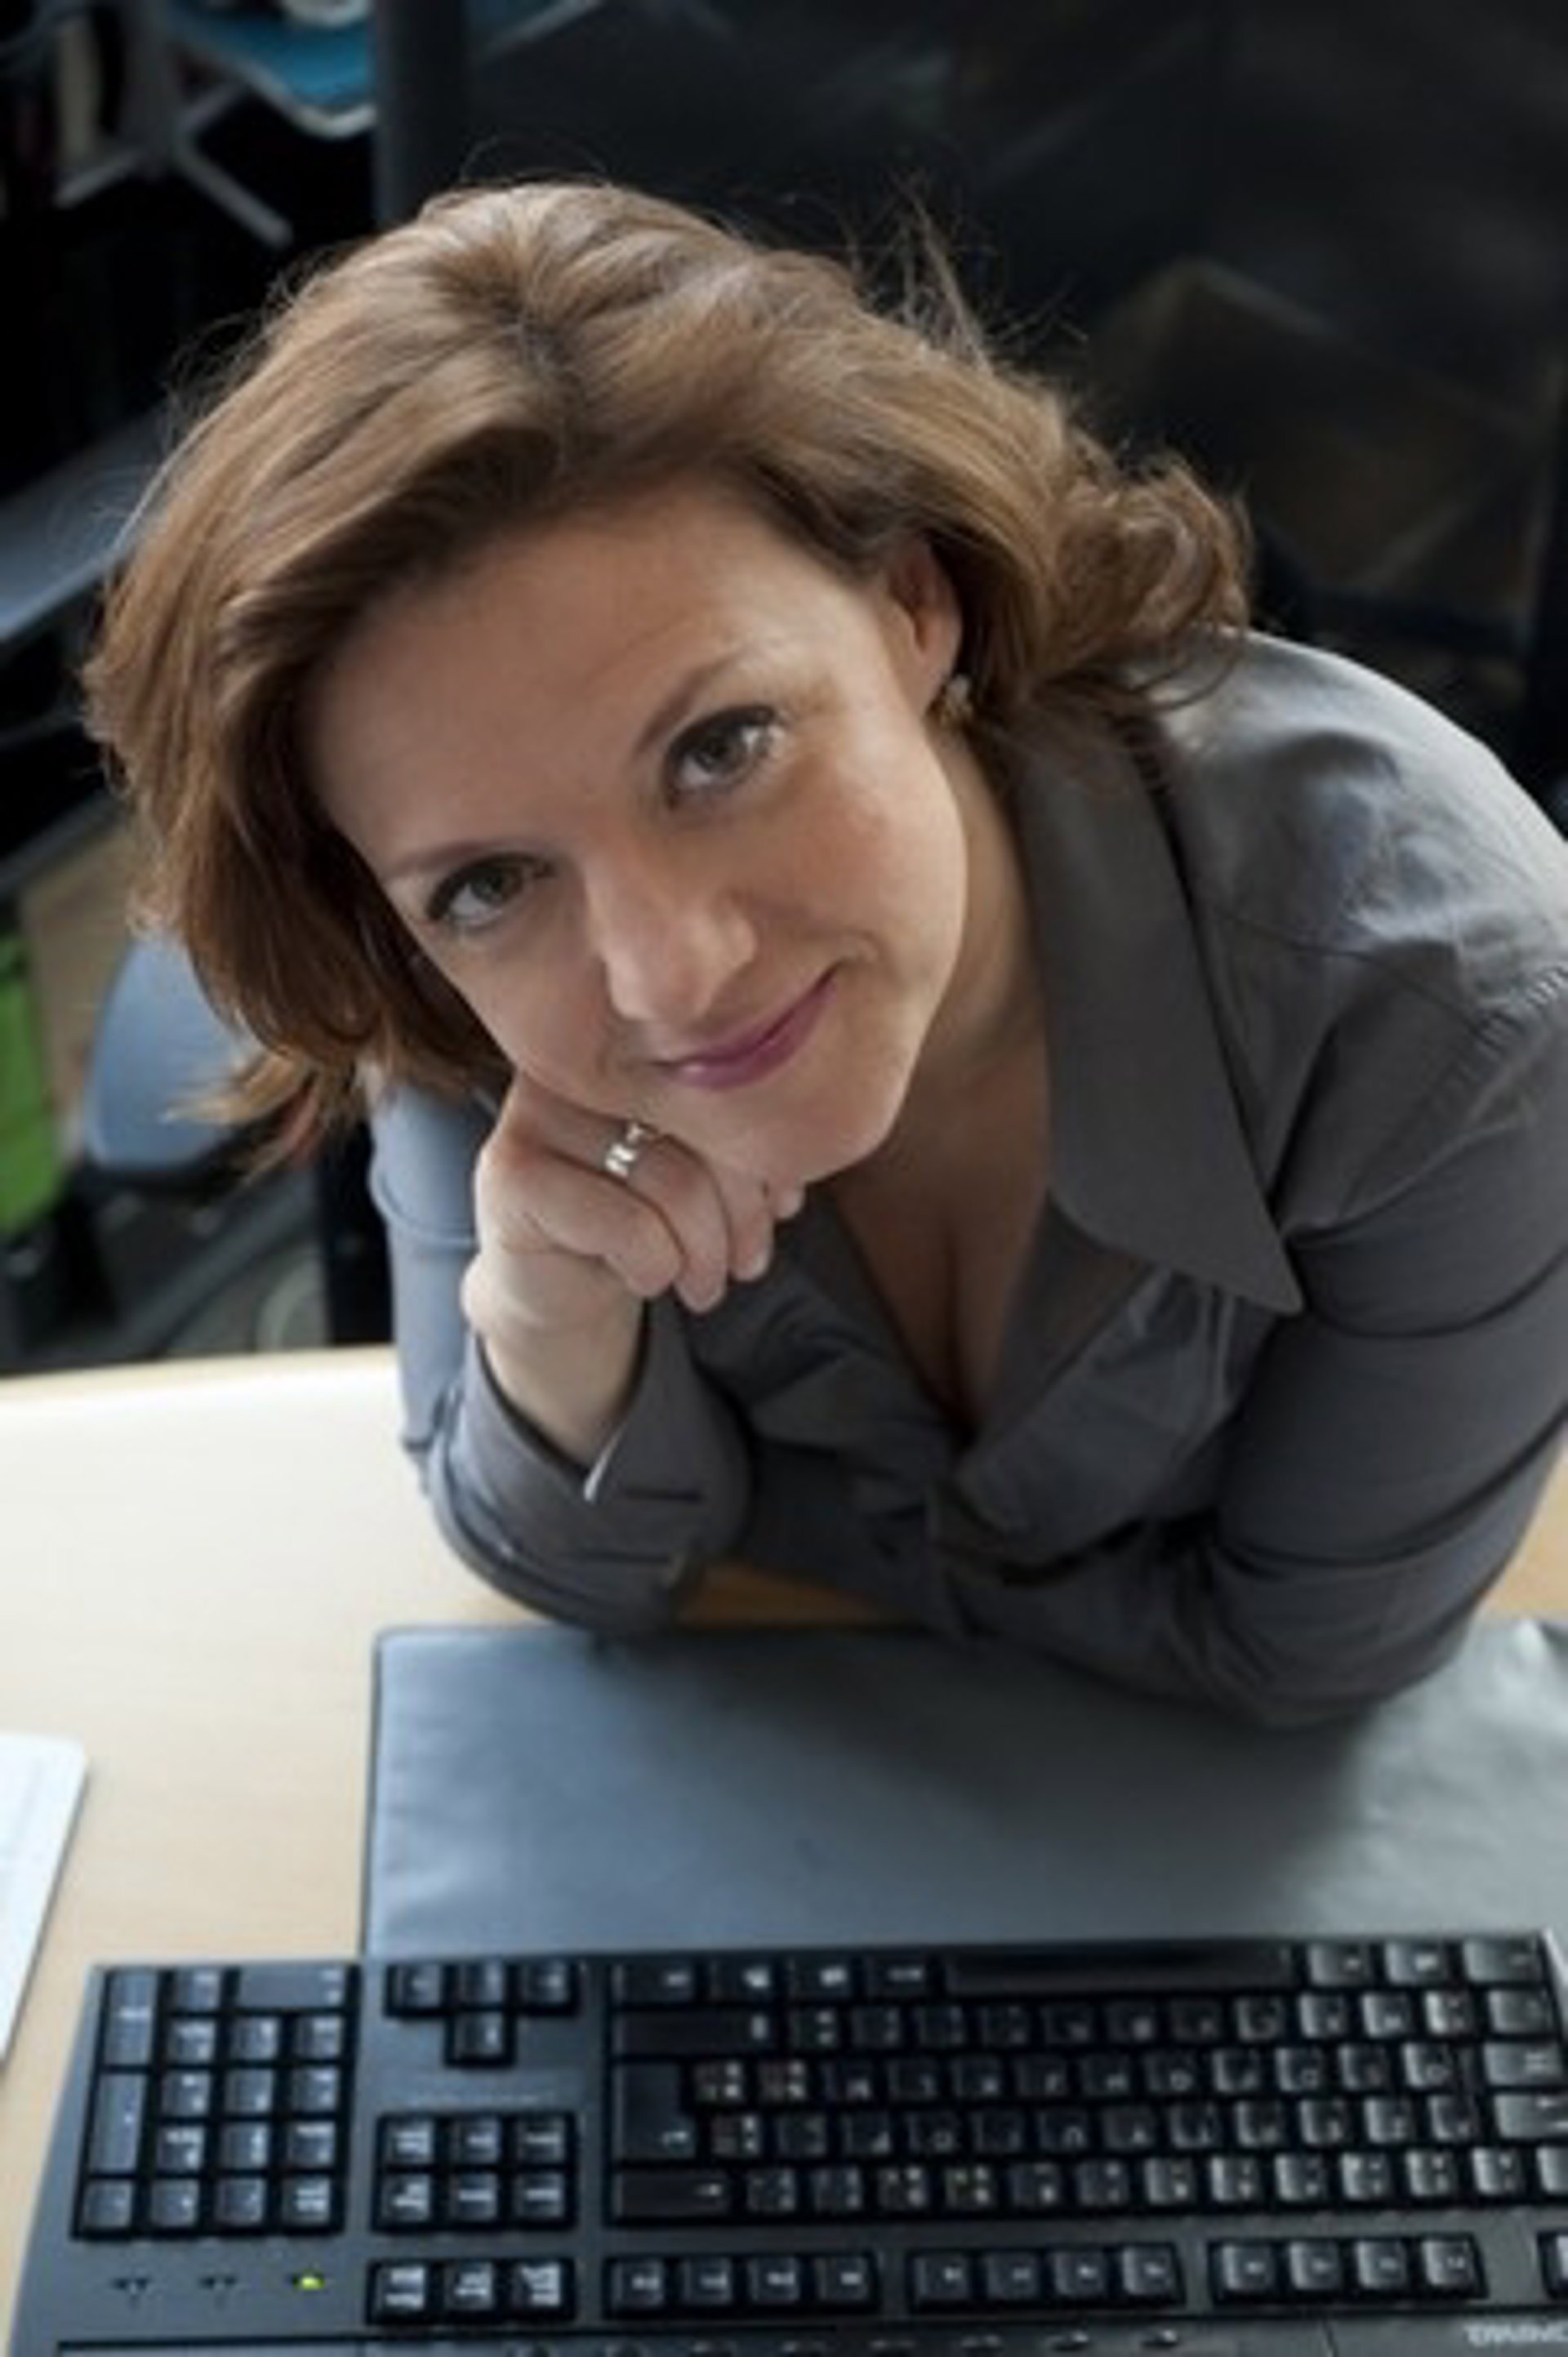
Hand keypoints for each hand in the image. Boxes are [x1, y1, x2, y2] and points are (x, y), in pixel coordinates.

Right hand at [461, 1071, 801, 1460]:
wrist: (554, 1283)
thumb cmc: (639, 1213)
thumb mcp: (704, 1171)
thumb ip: (747, 1141)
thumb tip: (806, 1147)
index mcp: (636, 1040)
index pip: (730, 1083)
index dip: (769, 1154)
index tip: (783, 1209)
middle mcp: (583, 1060)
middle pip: (704, 1130)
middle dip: (742, 1214)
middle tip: (748, 1264)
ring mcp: (535, 1109)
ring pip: (672, 1183)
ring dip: (703, 1255)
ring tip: (704, 1284)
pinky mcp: (510, 1173)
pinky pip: (627, 1226)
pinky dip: (654, 1268)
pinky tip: (644, 1277)